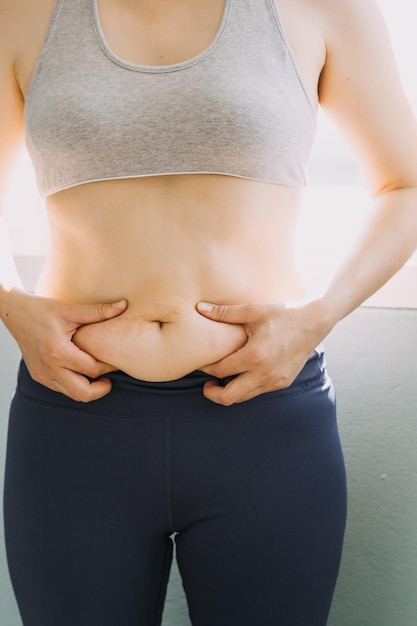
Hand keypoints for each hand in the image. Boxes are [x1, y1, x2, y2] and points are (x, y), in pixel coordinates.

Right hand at [1, 289, 127, 401]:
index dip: (109, 367)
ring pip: (72, 394)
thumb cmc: (43, 309)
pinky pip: (61, 389)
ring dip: (88, 389)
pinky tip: (82, 372)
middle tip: (110, 379)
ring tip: (98, 376)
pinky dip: (75, 385)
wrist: (15, 313)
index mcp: (59, 352)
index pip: (92, 369)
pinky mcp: (39, 376)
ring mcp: (42, 375)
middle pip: (83, 393)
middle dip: (101, 389)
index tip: (117, 360)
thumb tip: (124, 306)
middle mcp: (49, 368)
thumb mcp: (71, 309)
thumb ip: (99, 311)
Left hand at [196, 299, 328, 404]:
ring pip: (243, 398)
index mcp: (255, 356)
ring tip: (222, 379)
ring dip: (230, 391)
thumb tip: (199, 309)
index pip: (220, 370)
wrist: (314, 321)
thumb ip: (224, 313)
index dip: (206, 368)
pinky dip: (245, 387)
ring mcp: (275, 381)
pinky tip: (242, 374)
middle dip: (213, 393)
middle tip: (206, 384)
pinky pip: (258, 392)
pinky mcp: (283, 383)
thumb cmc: (283, 313)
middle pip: (229, 397)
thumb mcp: (253, 310)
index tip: (200, 362)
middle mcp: (265, 373)